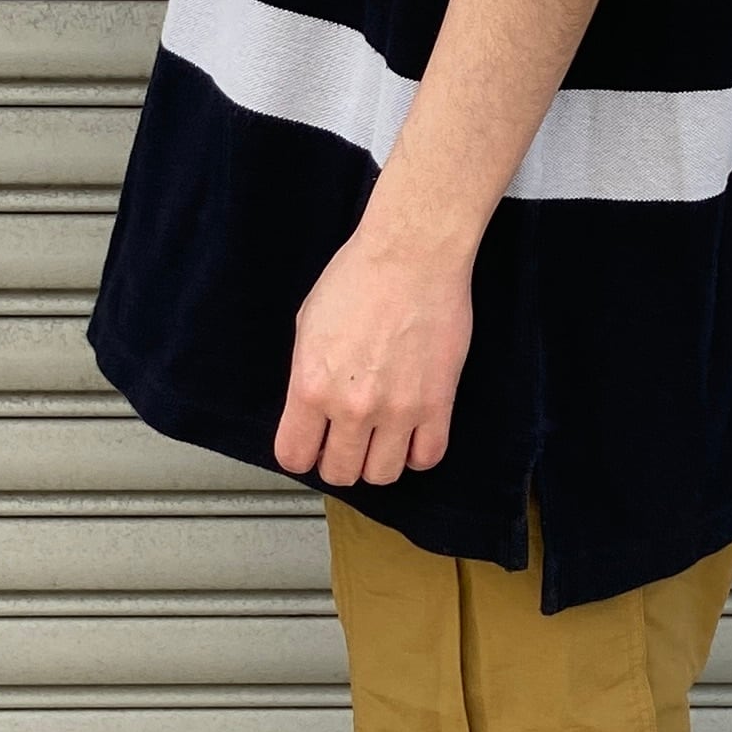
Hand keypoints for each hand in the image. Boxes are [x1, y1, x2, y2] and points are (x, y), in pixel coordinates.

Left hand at [273, 230, 472, 487]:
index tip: (310, 445)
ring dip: (378, 462)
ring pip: (383, 475)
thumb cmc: (360, 277)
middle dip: (338, 461)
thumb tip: (310, 408)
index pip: (294, 456)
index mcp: (311, 386)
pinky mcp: (437, 404)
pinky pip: (427, 457)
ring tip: (380, 439)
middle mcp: (352, 406)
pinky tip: (411, 435)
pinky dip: (416, 454)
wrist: (412, 256)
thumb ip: (306, 375)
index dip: (302, 454)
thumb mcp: (308, 325)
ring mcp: (398, 410)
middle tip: (346, 442)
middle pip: (340, 472)